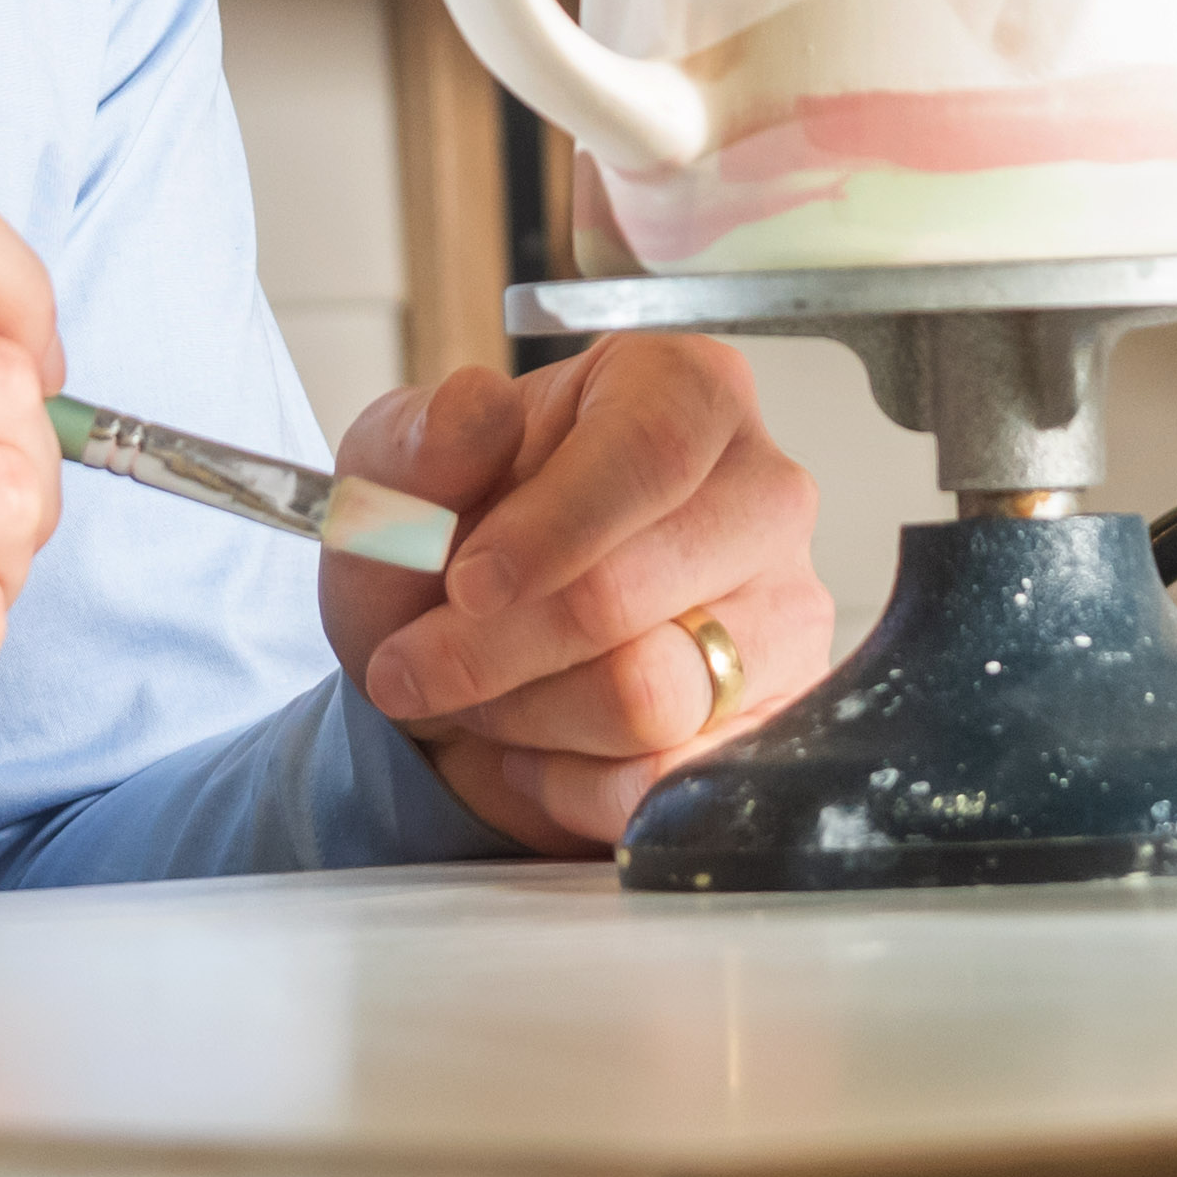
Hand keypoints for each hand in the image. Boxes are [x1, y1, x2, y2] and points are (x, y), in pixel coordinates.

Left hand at [318, 339, 831, 856]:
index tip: (465, 583)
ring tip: (485, 692)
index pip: (654, 447)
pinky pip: (668, 784)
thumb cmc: (448, 556)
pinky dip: (570, 786)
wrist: (462, 674)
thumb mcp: (394, 482)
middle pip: (632, 589)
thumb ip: (422, 444)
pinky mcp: (778, 725)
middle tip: (417, 660)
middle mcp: (760, 492)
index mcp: (682, 391)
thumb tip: (476, 406)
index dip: (553, 528)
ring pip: (647, 696)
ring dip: (525, 712)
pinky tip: (535, 750)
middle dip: (496, 645)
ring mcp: (782, 615)